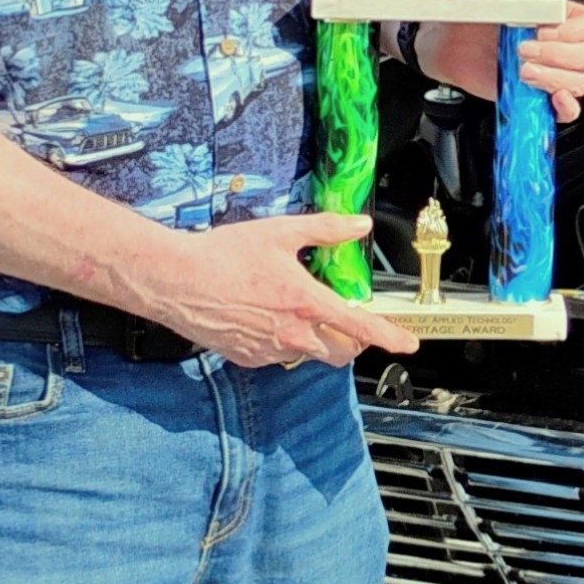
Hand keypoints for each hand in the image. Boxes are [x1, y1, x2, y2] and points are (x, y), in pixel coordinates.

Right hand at [139, 214, 419, 368]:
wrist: (176, 280)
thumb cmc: (224, 254)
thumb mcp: (281, 233)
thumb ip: (326, 230)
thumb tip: (359, 225)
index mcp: (306, 303)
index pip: (361, 328)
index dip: (390, 337)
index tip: (407, 342)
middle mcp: (292, 334)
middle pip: (340, 351)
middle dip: (350, 339)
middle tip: (344, 317)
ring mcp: (270, 350)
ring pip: (309, 354)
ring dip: (315, 338)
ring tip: (295, 310)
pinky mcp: (249, 358)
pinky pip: (279, 356)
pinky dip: (283, 341)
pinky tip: (266, 317)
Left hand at [413, 0, 583, 123]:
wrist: (446, 37)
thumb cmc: (478, 8)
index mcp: (562, 18)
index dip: (573, 31)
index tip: (544, 29)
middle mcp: (560, 46)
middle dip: (557, 54)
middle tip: (524, 48)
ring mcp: (550, 72)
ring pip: (579, 82)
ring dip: (554, 76)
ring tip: (523, 69)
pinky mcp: (536, 96)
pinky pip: (567, 111)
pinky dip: (567, 106)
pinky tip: (554, 96)